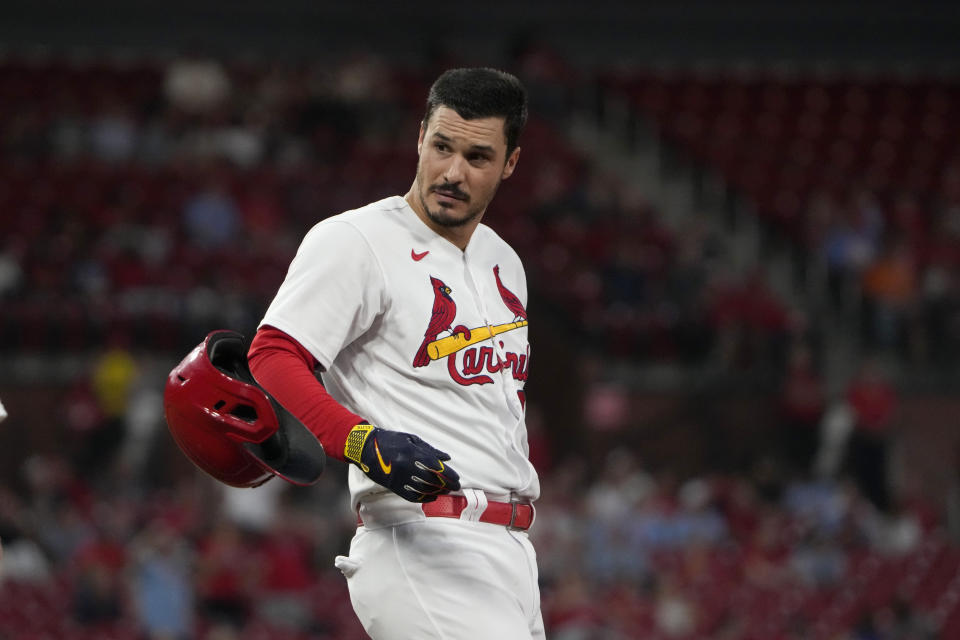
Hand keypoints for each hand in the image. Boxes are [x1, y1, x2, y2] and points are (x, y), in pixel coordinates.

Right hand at [344, 424, 459, 501]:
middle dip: (447, 484)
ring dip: (438, 492)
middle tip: (455, 487)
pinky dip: (424, 498)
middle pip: (433, 480)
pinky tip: (432, 497)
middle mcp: (408, 467)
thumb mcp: (411, 439)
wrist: (366, 448)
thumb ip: (430, 449)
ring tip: (446, 491)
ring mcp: (400, 478)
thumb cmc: (390, 440)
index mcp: (413, 453)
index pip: (437, 468)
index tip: (457, 478)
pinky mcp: (393, 486)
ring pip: (424, 489)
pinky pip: (412, 496)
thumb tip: (446, 458)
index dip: (449, 475)